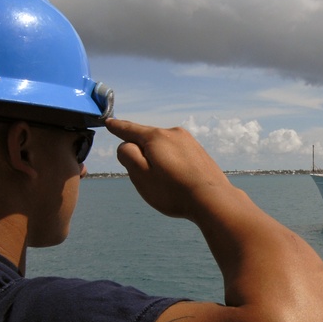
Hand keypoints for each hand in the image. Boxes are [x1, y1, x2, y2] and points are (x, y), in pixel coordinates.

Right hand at [105, 118, 234, 220]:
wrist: (213, 199)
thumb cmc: (174, 191)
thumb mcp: (141, 175)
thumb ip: (128, 155)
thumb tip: (126, 144)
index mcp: (156, 137)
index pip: (130, 129)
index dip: (117, 128)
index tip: (109, 122)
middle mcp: (173, 133)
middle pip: (147, 139)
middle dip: (141, 154)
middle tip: (149, 179)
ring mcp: (189, 141)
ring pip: (163, 147)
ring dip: (158, 160)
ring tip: (167, 184)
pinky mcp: (199, 151)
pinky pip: (177, 153)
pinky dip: (172, 163)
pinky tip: (178, 180)